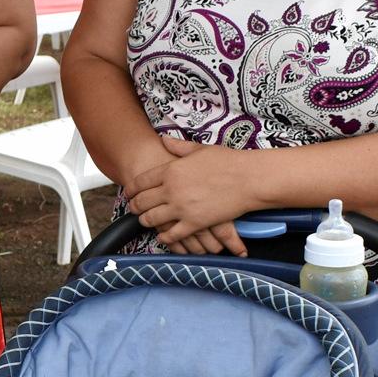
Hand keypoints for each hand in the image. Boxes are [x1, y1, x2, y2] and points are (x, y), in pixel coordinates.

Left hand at [126, 137, 254, 249]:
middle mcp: (172, 189)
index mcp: (171, 170)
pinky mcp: (194, 223)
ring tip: (145, 221)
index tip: (128, 193)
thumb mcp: (200, 149)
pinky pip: (172, 235)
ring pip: (152, 220)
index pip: (141, 182)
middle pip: (142, 202)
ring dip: (145, 221)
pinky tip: (163, 236)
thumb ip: (178, 146)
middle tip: (133, 209)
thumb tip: (164, 139)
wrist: (249, 179)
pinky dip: (165, 238)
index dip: (131, 189)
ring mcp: (181, 208)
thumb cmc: (228, 161)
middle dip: (134, 207)